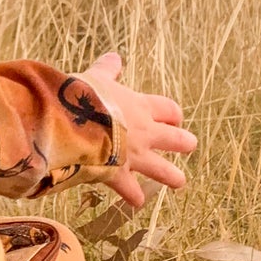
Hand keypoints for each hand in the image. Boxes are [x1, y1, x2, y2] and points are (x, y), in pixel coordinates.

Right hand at [81, 50, 196, 209]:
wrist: (71, 122)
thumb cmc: (83, 96)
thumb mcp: (96, 77)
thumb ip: (107, 70)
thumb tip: (113, 57)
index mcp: (140, 106)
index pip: (168, 110)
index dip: (174, 115)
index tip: (174, 119)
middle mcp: (144, 133)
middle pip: (176, 140)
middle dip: (184, 143)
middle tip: (188, 145)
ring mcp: (134, 156)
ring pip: (163, 170)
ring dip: (172, 176)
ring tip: (179, 182)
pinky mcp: (118, 175)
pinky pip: (131, 190)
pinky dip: (134, 197)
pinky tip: (136, 202)